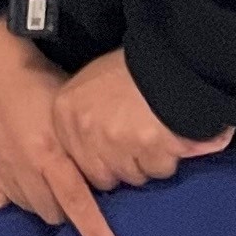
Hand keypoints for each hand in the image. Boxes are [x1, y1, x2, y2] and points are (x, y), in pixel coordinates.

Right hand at [0, 20, 127, 235]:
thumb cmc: (37, 76)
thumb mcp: (71, 108)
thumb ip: (87, 147)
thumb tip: (112, 176)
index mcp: (50, 154)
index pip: (80, 208)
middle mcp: (22, 167)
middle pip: (55, 213)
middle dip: (69, 206)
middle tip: (74, 185)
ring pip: (28, 207)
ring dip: (42, 200)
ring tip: (47, 179)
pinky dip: (9, 194)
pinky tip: (17, 178)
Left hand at [52, 48, 230, 193]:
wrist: (167, 59)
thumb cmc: (130, 69)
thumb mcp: (92, 84)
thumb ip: (84, 116)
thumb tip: (90, 148)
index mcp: (66, 114)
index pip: (76, 160)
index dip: (98, 158)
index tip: (114, 148)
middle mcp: (86, 131)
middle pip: (102, 176)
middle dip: (121, 166)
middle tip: (138, 145)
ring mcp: (116, 144)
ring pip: (132, 176)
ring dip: (146, 162)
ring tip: (154, 134)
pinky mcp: (149, 151)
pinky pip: (159, 170)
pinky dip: (168, 158)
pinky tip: (169, 134)